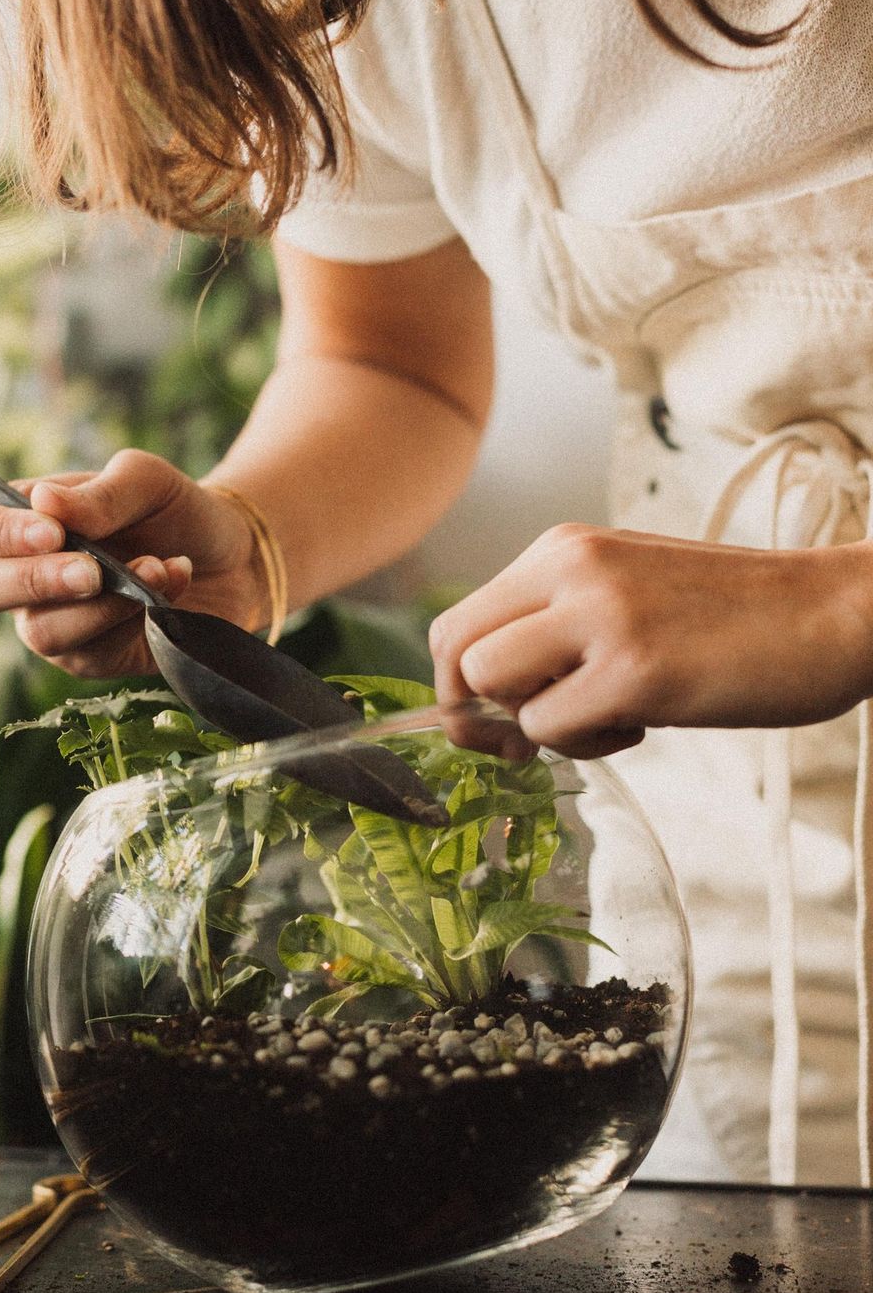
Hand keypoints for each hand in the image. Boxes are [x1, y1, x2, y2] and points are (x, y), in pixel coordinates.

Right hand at [0, 449, 262, 677]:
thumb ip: (97, 493)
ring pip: (38, 631)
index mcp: (20, 522)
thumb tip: (43, 503)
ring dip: (99, 603)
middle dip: (34, 579)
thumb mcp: (146, 480)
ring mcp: (54, 620)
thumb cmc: (174, 510)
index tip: (49, 530)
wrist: (234, 556)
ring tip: (154, 568)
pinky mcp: (90, 657)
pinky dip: (131, 617)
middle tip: (93, 568)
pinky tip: (169, 584)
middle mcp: (23, 575)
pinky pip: (89, 651)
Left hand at [428, 522, 872, 758]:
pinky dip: (586, 745)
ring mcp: (600, 616)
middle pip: (456, 652)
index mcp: (563, 547)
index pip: (459, 620)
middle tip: (525, 739)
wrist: (835, 613)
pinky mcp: (635, 670)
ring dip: (539, 725)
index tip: (497, 717)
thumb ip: (556, 624)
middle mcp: (569, 569)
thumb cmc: (733, 616)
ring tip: (608, 716)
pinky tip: (643, 723)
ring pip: (493, 688)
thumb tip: (485, 694)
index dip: (458, 683)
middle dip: (474, 712)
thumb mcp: (626, 590)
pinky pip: (551, 728)